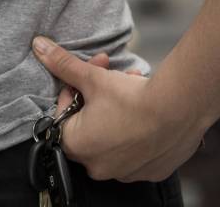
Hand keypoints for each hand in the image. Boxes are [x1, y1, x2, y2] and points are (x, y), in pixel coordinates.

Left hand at [33, 36, 204, 182]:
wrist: (179, 111)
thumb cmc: (131, 98)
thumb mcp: (92, 77)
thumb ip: (63, 65)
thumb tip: (39, 47)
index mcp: (77, 147)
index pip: (63, 117)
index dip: (73, 92)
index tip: (85, 79)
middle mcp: (98, 167)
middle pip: (88, 126)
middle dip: (96, 98)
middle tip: (109, 78)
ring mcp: (127, 173)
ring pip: (113, 136)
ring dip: (117, 111)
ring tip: (131, 86)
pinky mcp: (151, 172)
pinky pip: (137, 150)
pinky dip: (138, 130)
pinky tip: (146, 110)